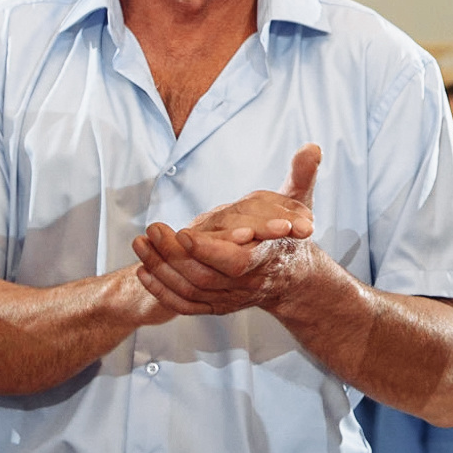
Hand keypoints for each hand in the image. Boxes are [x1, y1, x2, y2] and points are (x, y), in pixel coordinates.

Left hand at [131, 146, 320, 316]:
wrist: (291, 276)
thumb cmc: (290, 234)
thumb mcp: (300, 201)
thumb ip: (302, 175)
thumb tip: (312, 147)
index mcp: (267, 257)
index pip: (235, 261)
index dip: (208, 250)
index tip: (183, 232)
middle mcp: (248, 283)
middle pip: (204, 277)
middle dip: (173, 254)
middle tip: (152, 229)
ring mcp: (230, 298)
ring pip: (190, 291)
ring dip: (161, 269)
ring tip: (140, 244)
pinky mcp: (215, 305)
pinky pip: (184, 305)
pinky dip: (162, 290)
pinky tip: (144, 270)